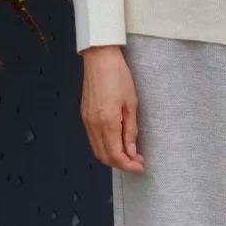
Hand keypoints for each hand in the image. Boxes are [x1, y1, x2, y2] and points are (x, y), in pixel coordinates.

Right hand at [80, 45, 144, 171]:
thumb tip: (131, 151)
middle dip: (121, 164)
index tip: (141, 166)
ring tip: (130, 152)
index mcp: (106, 123)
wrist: (100, 58)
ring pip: (97, 149)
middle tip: (137, 161)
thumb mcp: (131, 104)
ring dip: (113, 156)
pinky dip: (105, 146)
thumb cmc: (118, 76)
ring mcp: (86, 121)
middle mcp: (93, 125)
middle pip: (104, 157)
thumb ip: (130, 130)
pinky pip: (93, 139)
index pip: (116, 155)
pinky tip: (117, 141)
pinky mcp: (84, 115)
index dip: (129, 165)